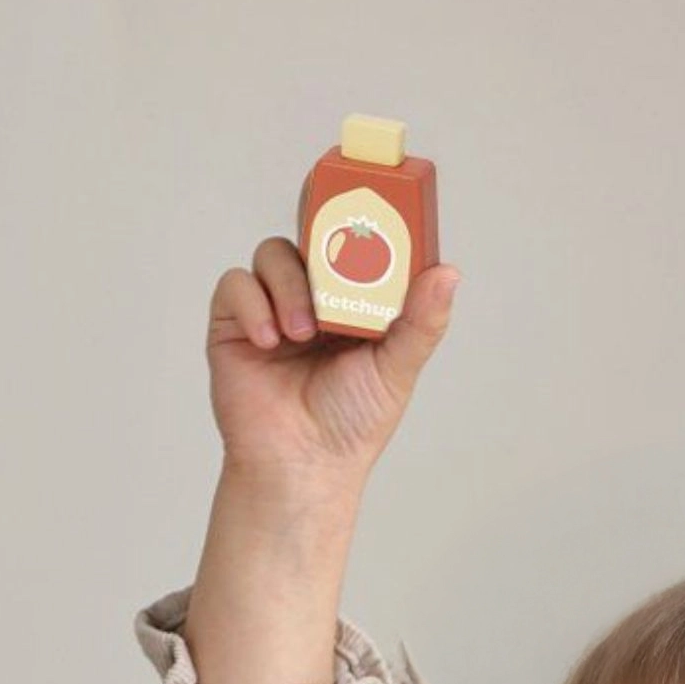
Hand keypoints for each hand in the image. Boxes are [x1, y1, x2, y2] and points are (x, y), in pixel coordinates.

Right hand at [206, 236, 459, 489]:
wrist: (302, 464)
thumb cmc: (352, 423)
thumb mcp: (397, 369)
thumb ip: (421, 322)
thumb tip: (449, 273)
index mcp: (354, 303)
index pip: (355, 247)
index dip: (360, 228)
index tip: (372, 219)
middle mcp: (313, 297)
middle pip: (310, 236)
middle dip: (320, 241)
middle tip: (334, 262)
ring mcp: (272, 306)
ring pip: (274, 254)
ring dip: (288, 285)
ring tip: (303, 332)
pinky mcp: (235, 322)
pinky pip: (236, 284)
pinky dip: (253, 305)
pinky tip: (270, 340)